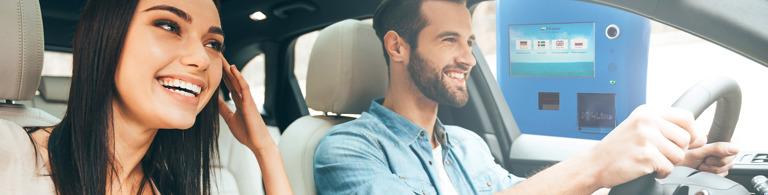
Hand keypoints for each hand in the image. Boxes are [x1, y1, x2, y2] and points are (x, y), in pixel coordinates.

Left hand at [218, 57, 275, 151]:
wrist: (257, 143)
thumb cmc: (246, 133)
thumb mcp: (229, 118)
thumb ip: (223, 108)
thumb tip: (213, 100)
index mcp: (238, 101)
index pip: (228, 84)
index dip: (222, 74)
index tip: (214, 64)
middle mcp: (243, 97)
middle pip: (232, 79)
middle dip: (224, 67)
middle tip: (217, 54)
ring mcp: (247, 98)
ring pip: (237, 80)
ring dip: (230, 68)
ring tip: (223, 57)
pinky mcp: (250, 102)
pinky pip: (244, 87)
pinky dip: (239, 77)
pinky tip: (234, 69)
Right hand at [586, 105, 705, 187]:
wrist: (595, 163)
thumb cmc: (619, 147)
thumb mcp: (639, 126)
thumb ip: (666, 126)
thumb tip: (700, 136)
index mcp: (647, 111)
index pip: (686, 117)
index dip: (693, 132)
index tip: (689, 142)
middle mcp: (647, 121)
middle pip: (685, 138)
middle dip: (678, 151)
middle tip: (660, 155)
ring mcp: (646, 138)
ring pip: (679, 155)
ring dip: (668, 163)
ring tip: (651, 161)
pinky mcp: (646, 156)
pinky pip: (669, 168)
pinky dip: (661, 173)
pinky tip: (647, 169)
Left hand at [677, 142, 737, 175]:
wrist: (673, 170)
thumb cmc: (680, 158)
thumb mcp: (697, 152)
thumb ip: (716, 148)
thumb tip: (735, 147)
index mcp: (713, 139)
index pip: (732, 143)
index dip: (728, 151)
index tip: (716, 155)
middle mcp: (716, 148)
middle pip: (731, 157)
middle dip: (718, 162)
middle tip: (705, 161)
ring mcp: (716, 159)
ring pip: (728, 166)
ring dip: (714, 169)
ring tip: (701, 166)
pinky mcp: (715, 169)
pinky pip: (723, 173)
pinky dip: (714, 174)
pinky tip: (703, 171)